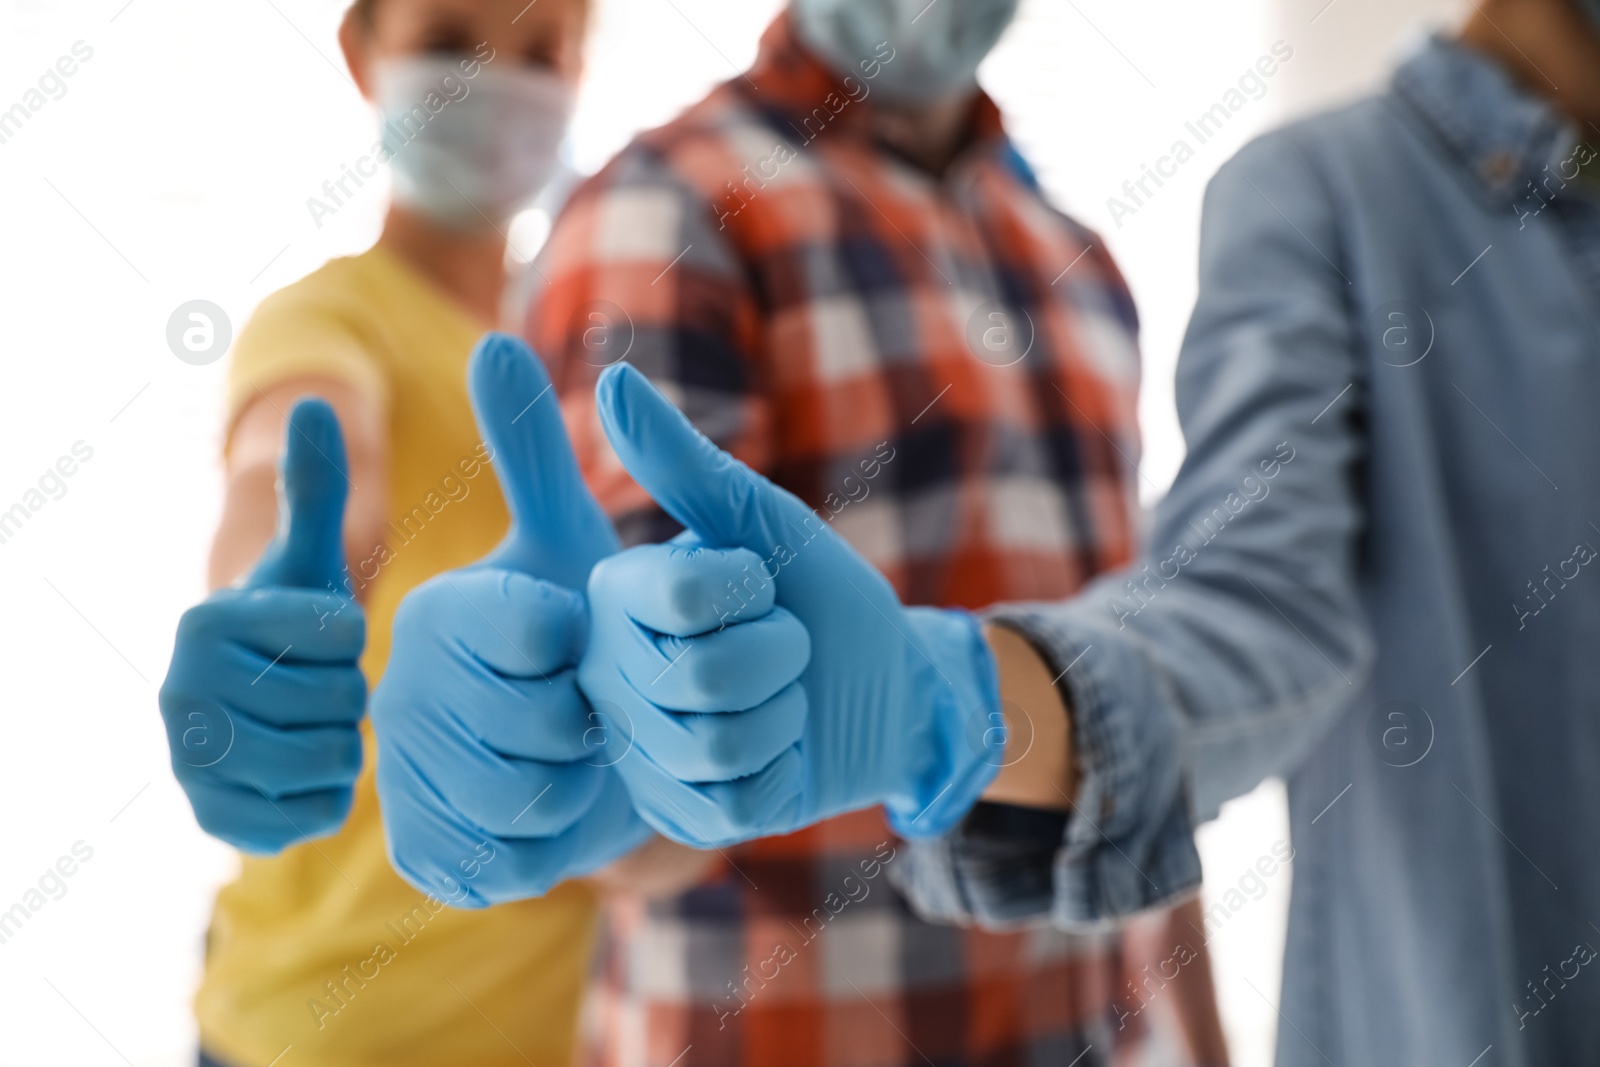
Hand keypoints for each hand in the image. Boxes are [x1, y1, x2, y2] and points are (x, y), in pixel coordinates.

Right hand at [159, 399, 365, 853]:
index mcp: (205, 622)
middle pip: (338, 702)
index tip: (318, 638)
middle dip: (348, 694)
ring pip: (331, 758)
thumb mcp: (310, 557)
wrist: (257, 703)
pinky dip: (328, 796)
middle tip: (317, 687)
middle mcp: (180, 695)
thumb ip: (316, 487)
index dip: (352, 638)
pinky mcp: (213, 821)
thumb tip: (317, 403)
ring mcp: (189, 764)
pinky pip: (315, 814)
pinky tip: (304, 770)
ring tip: (314, 724)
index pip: (341, 635)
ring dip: (343, 743)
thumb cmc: (296, 624)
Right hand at [371, 334, 648, 906]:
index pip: (538, 630)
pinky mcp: (422, 855)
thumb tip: (490, 339)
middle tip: (592, 704)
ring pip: (529, 796)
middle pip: (539, 720)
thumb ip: (530, 449)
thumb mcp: (566, 539)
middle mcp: (397, 695)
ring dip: (582, 779)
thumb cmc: (587, 636)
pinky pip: (514, 858)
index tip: (585, 638)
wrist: (588, 753)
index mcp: (435, 613)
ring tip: (578, 752)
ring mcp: (402, 781)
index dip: (590, 642)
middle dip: (592, 717)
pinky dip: (559, 841)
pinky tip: (557, 807)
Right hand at [577, 365, 1003, 847]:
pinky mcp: (683, 815)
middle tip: (783, 650)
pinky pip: (734, 798)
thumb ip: (686, 462)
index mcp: (614, 599)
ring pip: (718, 739)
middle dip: (780, 654)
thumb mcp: (765, 525)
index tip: (760, 586)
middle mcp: (607, 676)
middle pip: (703, 674)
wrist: (886, 684)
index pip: (679, 593)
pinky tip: (778, 754)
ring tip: (781, 700)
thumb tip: (612, 378)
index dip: (750, 589)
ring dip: (786, 713)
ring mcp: (641, 753)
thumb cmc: (821, 595)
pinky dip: (784, 769)